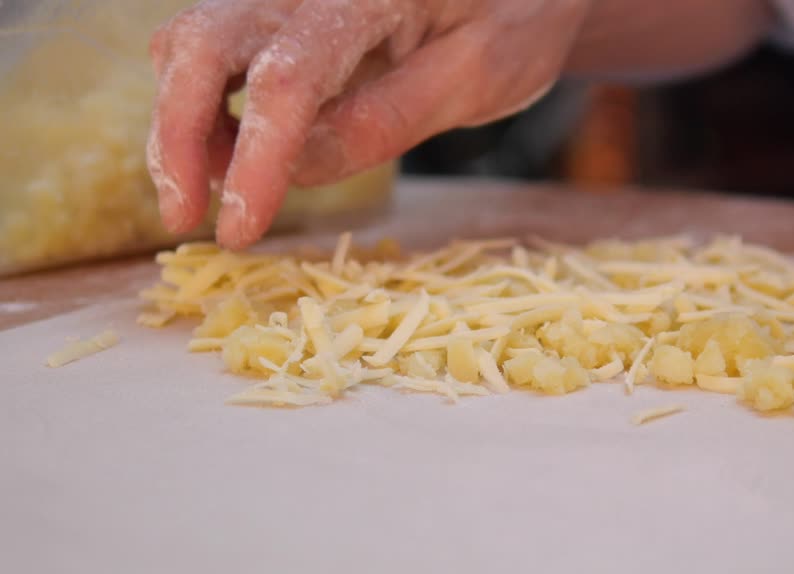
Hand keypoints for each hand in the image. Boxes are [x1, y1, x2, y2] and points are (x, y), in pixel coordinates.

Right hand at [148, 0, 591, 248]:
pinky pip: (213, 44)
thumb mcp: (476, 77)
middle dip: (177, 138)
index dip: (255, 161)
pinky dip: (205, 104)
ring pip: (192, 43)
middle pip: (202, 45)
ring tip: (218, 192)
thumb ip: (388, 119)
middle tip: (184, 219)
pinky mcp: (277, 6)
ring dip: (184, 123)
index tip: (239, 229)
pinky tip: (234, 154)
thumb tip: (295, 169)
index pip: (287, 79)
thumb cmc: (514, 19)